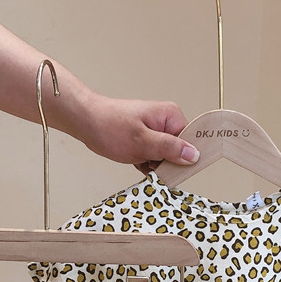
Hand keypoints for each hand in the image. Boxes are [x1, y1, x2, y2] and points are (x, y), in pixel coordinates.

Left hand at [78, 93, 199, 173]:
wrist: (87, 122)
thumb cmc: (109, 125)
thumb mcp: (142, 141)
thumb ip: (169, 148)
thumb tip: (194, 155)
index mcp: (171, 116)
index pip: (191, 142)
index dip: (183, 158)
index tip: (170, 165)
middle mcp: (167, 122)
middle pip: (180, 153)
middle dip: (165, 163)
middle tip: (148, 161)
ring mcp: (158, 132)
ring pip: (166, 159)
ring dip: (153, 165)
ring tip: (138, 158)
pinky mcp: (148, 141)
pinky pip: (155, 159)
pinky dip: (146, 164)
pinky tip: (135, 159)